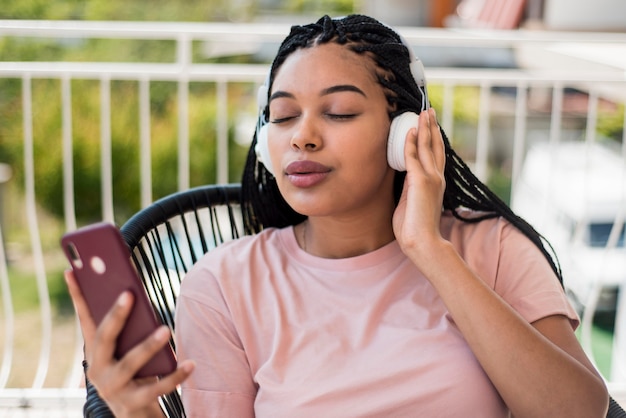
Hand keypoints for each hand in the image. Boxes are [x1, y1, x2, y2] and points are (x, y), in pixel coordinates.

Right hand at [65, 270, 193, 417]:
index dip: (77, 295)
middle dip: (116, 316)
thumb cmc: (134, 374)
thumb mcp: (126, 350)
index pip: (84, 319)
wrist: (135, 415)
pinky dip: (175, 375)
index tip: (73, 271)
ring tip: (167, 329)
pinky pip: (157, 388)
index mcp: (95, 352)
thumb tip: (134, 292)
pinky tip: (191, 363)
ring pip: (130, 364)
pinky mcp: (133, 403)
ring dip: (148, 345)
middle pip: (104, 338)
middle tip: (130, 295)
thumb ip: (128, 328)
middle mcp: (97, 369)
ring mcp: (114, 388)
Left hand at [392, 108, 445, 255]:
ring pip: (427, 147)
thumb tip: (404, 176)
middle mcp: (436, 178)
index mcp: (436, 183)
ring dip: (424, 128)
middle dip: (432, 127)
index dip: (433, 138)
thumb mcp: (411, 202)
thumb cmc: (414, 228)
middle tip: (429, 110)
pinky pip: (414, 157)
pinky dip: (412, 143)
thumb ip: (410, 187)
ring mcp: (430, 179)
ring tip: (423, 112)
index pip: (435, 155)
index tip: (429, 125)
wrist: (422, 242)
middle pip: (435, 146)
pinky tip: (411, 131)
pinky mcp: (420, 182)